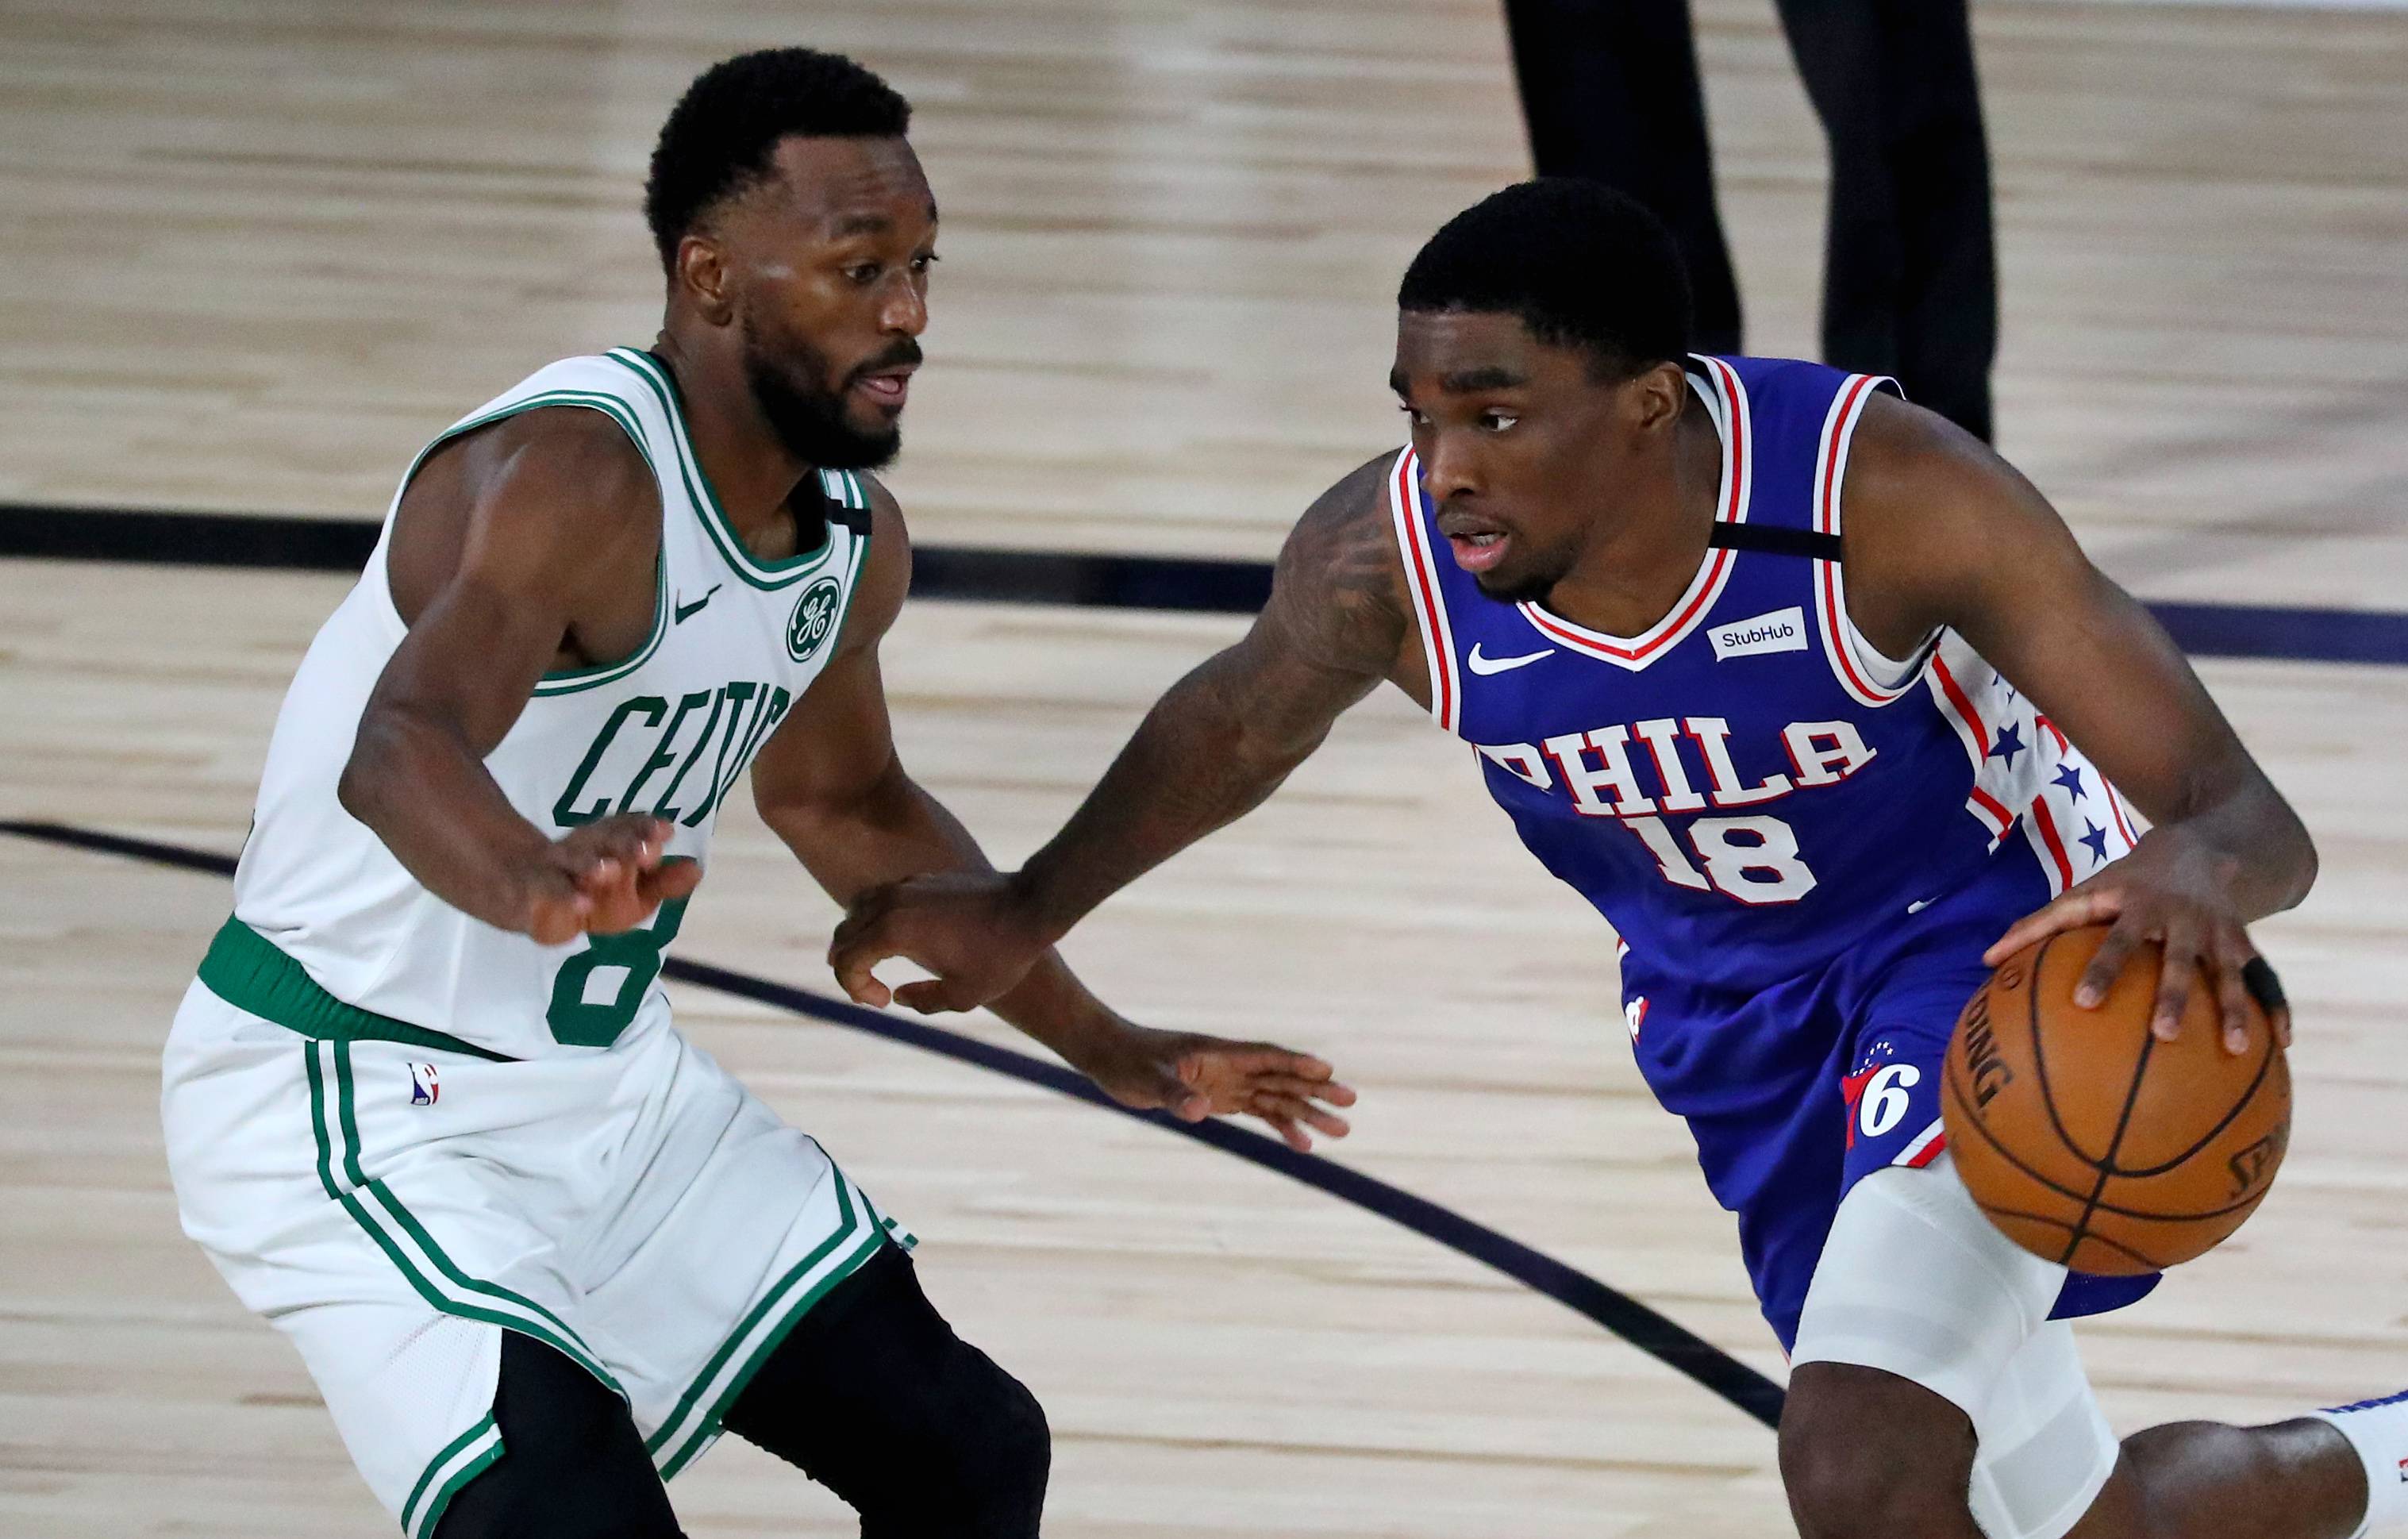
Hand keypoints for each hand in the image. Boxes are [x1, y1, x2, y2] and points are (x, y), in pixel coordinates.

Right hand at [515, 815, 701, 944]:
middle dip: (624, 843)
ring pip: (572, 862)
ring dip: (591, 864)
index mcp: (608, 841)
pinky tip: (581, 903)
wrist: (524, 895)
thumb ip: (663, 882)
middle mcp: (583, 847)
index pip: (627, 827)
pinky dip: (563, 897)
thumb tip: (696, 869)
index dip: (644, 827)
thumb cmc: (592, 889)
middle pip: (602, 840)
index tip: (666, 829)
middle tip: (647, 850)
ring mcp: (554, 867)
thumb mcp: (633, 889)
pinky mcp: (530, 892)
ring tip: (609, 871)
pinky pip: (547, 893)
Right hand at [829, 870, 1052, 1012]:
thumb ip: (924, 1001)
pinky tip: (898, 939)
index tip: (884, 1002)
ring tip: (873, 963)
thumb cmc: (1000, 955)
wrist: (1029, 907)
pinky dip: (874, 920)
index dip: (855, 990)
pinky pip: (880, 898)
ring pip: (856, 911)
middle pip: (842, 935)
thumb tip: (899, 996)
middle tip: (871, 990)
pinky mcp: (920, 880)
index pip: (846, 963)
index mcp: (894, 932)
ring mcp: (905, 887)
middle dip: (848, 968)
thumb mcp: (964, 995)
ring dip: (856, 940)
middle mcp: (891, 903)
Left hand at [1072, 1022, 1356, 1152]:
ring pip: (1277, 1097)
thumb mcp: (1148, 1078)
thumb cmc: (1127, 1061)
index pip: (1266, 1057)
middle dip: (1316, 1090)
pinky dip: (1281, 1126)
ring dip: (1307, 1113)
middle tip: (1350, 1104)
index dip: (1295, 1063)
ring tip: (1341, 1131)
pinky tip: (1303, 1145)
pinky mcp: (1220, 1098)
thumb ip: (1175, 1093)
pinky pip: (1260, 1112)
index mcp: (1219, 1053)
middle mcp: (1231, 1066)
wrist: (1110, 1056)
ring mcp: (1228, 1082)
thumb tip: (1200, 1110)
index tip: (1326, 1070)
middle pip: (1282, 1078)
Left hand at [1984, 826, 2288, 1053]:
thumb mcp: (2087, 891)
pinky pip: (2264, 977)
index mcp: (2134, 905)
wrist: (2202, 844)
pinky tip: (2280, 1046)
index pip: (2112, 938)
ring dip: (2230, 1010)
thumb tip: (1985, 962)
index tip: (2084, 1004)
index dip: (2099, 969)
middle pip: (2175, 960)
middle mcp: (2179, 917)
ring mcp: (2217, 929)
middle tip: (2163, 1033)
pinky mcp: (2246, 940)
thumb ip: (2039, 925)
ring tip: (2234, 1049)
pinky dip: (2274, 1008)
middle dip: (2171, 995)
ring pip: (2227, 972)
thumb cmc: (2127, 881)